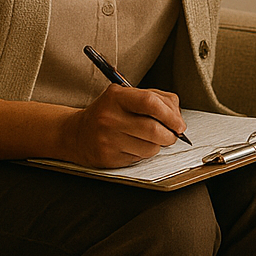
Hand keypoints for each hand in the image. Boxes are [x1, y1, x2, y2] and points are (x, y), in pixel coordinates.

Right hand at [62, 84, 185, 167]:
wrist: (76, 133)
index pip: (150, 103)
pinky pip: (139, 159)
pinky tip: (133, 146)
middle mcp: (110, 117)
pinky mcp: (108, 157)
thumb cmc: (108, 113)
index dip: (171, 115)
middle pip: (153, 129)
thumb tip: (178, 118)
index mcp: (117, 97)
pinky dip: (143, 153)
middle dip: (170, 135)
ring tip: (148, 139)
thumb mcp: (128, 96)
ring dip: (157, 146)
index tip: (179, 124)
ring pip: (150, 148)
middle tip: (171, 135)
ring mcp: (107, 139)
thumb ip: (157, 100)